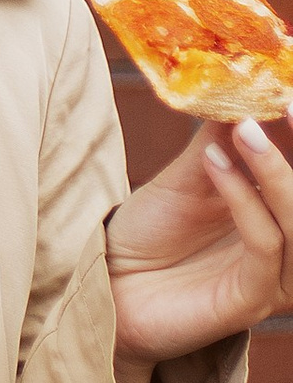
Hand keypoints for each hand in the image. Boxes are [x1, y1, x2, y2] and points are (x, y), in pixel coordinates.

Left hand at [106, 113, 292, 382]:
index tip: (292, 87)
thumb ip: (216, 136)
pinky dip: (245, 200)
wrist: (108, 287)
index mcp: (279, 212)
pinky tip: (213, 162)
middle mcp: (287, 245)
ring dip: (277, 172)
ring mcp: (275, 276)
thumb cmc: (149, 233)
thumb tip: (237, 82)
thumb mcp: (186, 174)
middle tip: (286, 100)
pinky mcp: (252, 300)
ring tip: (243, 128)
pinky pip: (266, 246)